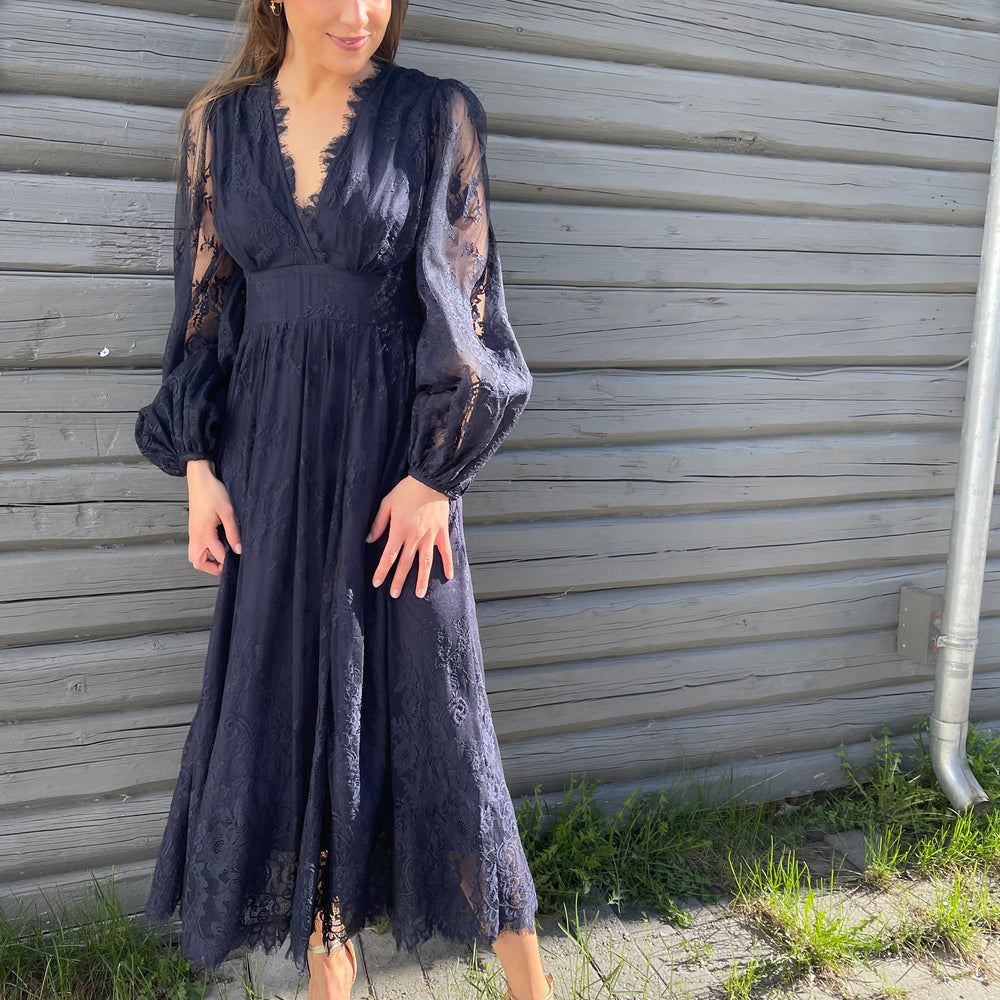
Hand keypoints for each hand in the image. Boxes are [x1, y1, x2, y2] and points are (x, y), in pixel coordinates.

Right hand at [185, 458, 241, 575]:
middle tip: (226, 563)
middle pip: (198, 562)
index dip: (229, 561)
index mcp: (204, 533)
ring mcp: (192, 532)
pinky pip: (195, 546)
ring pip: (194, 556)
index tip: (239, 560)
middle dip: (212, 567)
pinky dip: (204, 551)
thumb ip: (233, 532)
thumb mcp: (228, 512)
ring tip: (221, 555)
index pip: (217, 556)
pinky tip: (216, 544)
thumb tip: (238, 549)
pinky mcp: (193, 528)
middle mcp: (195, 535)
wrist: (199, 479)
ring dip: (206, 560)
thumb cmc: (212, 491)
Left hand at [366, 475, 454, 597]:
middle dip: (399, 580)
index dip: (382, 571)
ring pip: (426, 562)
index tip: (377, 583)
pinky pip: (445, 551)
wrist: (430, 480)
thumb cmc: (407, 490)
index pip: (389, 556)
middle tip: (394, 594)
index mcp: (399, 530)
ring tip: (420, 594)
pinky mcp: (441, 532)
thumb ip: (378, 523)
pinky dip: (447, 564)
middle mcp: (415, 537)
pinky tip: (448, 577)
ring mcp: (430, 536)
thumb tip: (370, 540)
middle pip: (406, 563)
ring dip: (423, 580)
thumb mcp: (387, 503)